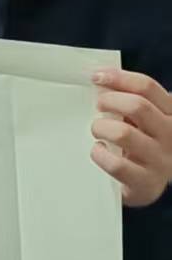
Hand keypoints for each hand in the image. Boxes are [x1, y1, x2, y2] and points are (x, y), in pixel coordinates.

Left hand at [91, 69, 171, 207]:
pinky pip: (117, 164)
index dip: (118, 78)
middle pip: (138, 107)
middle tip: (98, 106)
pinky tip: (99, 150)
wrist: (146, 182)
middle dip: (109, 101)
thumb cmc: (140, 143)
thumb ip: (127, 99)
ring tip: (98, 130)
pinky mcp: (146, 183)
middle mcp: (171, 136)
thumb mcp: (141, 118)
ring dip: (101, 127)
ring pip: (123, 133)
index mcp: (171, 114)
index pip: (147, 87)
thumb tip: (100, 79)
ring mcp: (161, 160)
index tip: (96, 77)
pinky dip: (100, 154)